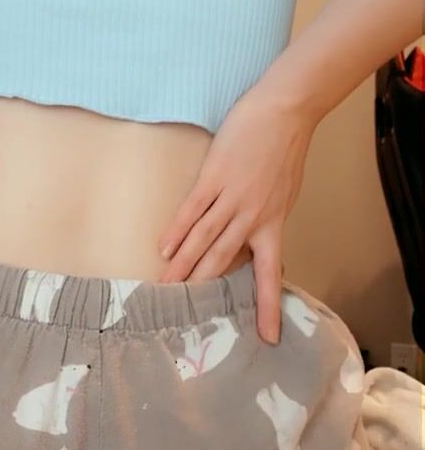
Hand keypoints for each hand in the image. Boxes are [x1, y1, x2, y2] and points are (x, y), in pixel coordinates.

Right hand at [158, 88, 316, 342]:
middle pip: (222, 260)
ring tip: (166, 287)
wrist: (284, 112)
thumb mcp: (284, 194)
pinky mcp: (215, 176)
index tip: (267, 338)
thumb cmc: (283, 150)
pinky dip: (178, 230)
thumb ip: (267, 221)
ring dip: (183, 265)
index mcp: (273, 224)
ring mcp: (232, 196)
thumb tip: (254, 245)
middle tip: (185, 315)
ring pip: (204, 239)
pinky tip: (165, 247)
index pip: (270, 275)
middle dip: (202, 288)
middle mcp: (253, 217)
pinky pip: (193, 209)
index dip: (267, 307)